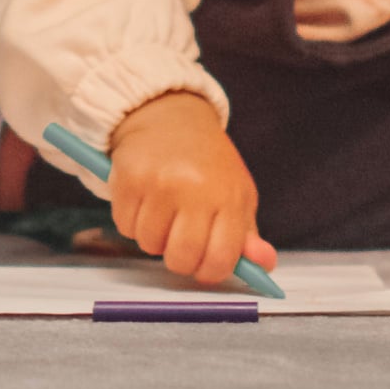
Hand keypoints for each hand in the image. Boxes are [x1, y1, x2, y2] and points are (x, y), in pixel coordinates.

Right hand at [104, 98, 267, 288]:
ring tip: (163, 212)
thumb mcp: (237, 193)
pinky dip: (133, 221)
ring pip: (148, 245)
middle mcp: (194, 190)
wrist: (170, 116)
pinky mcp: (129, 179)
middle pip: (180, 259)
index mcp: (228, 196)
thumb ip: (247, 235)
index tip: (205, 265)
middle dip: (179, 259)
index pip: (220, 259)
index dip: (210, 272)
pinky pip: (125, 226)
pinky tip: (145, 200)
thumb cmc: (208, 162)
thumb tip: (264, 264)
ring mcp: (159, 184)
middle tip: (180, 240)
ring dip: (153, 237)